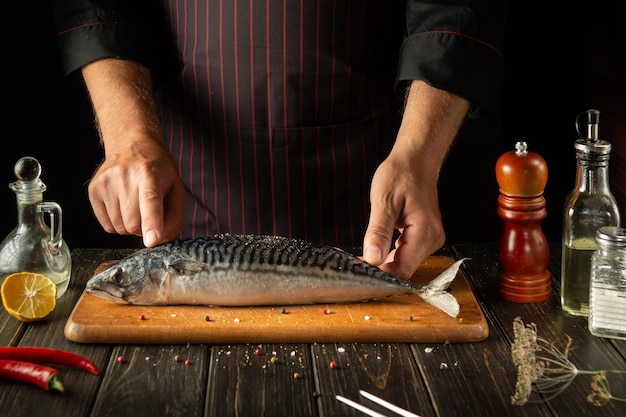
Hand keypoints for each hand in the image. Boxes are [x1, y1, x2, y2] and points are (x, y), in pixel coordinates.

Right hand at [88, 140, 184, 246]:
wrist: (131, 145)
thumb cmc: (157, 169)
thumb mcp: (175, 188)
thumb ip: (174, 216)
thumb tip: (162, 240)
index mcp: (150, 173)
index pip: (149, 201)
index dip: (151, 223)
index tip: (152, 240)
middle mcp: (124, 176)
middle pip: (133, 223)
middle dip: (144, 228)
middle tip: (148, 213)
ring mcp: (105, 183)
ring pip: (119, 228)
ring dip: (130, 226)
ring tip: (135, 206)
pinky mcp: (93, 190)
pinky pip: (107, 226)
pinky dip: (117, 223)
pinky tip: (123, 206)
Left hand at [362, 150, 444, 278]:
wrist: (416, 160)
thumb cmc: (401, 174)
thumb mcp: (384, 201)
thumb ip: (378, 232)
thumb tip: (373, 258)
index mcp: (425, 231)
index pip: (404, 269)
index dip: (382, 275)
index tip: (360, 274)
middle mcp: (432, 238)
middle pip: (405, 268)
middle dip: (381, 270)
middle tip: (355, 266)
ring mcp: (430, 238)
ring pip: (405, 262)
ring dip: (384, 263)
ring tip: (361, 259)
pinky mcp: (424, 235)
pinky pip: (407, 253)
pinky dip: (390, 255)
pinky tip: (375, 250)